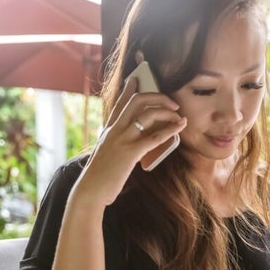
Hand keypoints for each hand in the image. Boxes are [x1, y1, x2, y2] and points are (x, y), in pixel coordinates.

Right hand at [74, 77, 186, 207]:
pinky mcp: (131, 152)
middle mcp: (115, 130)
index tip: (136, 78)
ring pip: (147, 114)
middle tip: (172, 103)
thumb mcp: (107, 154)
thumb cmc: (99, 176)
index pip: (119, 103)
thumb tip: (134, 142)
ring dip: (167, 111)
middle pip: (137, 101)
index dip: (128, 89)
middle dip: (157, 97)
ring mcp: (122, 139)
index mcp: (109, 130)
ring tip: (179, 116)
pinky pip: (154, 136)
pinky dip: (170, 129)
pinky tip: (180, 126)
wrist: (90, 190)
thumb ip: (117, 144)